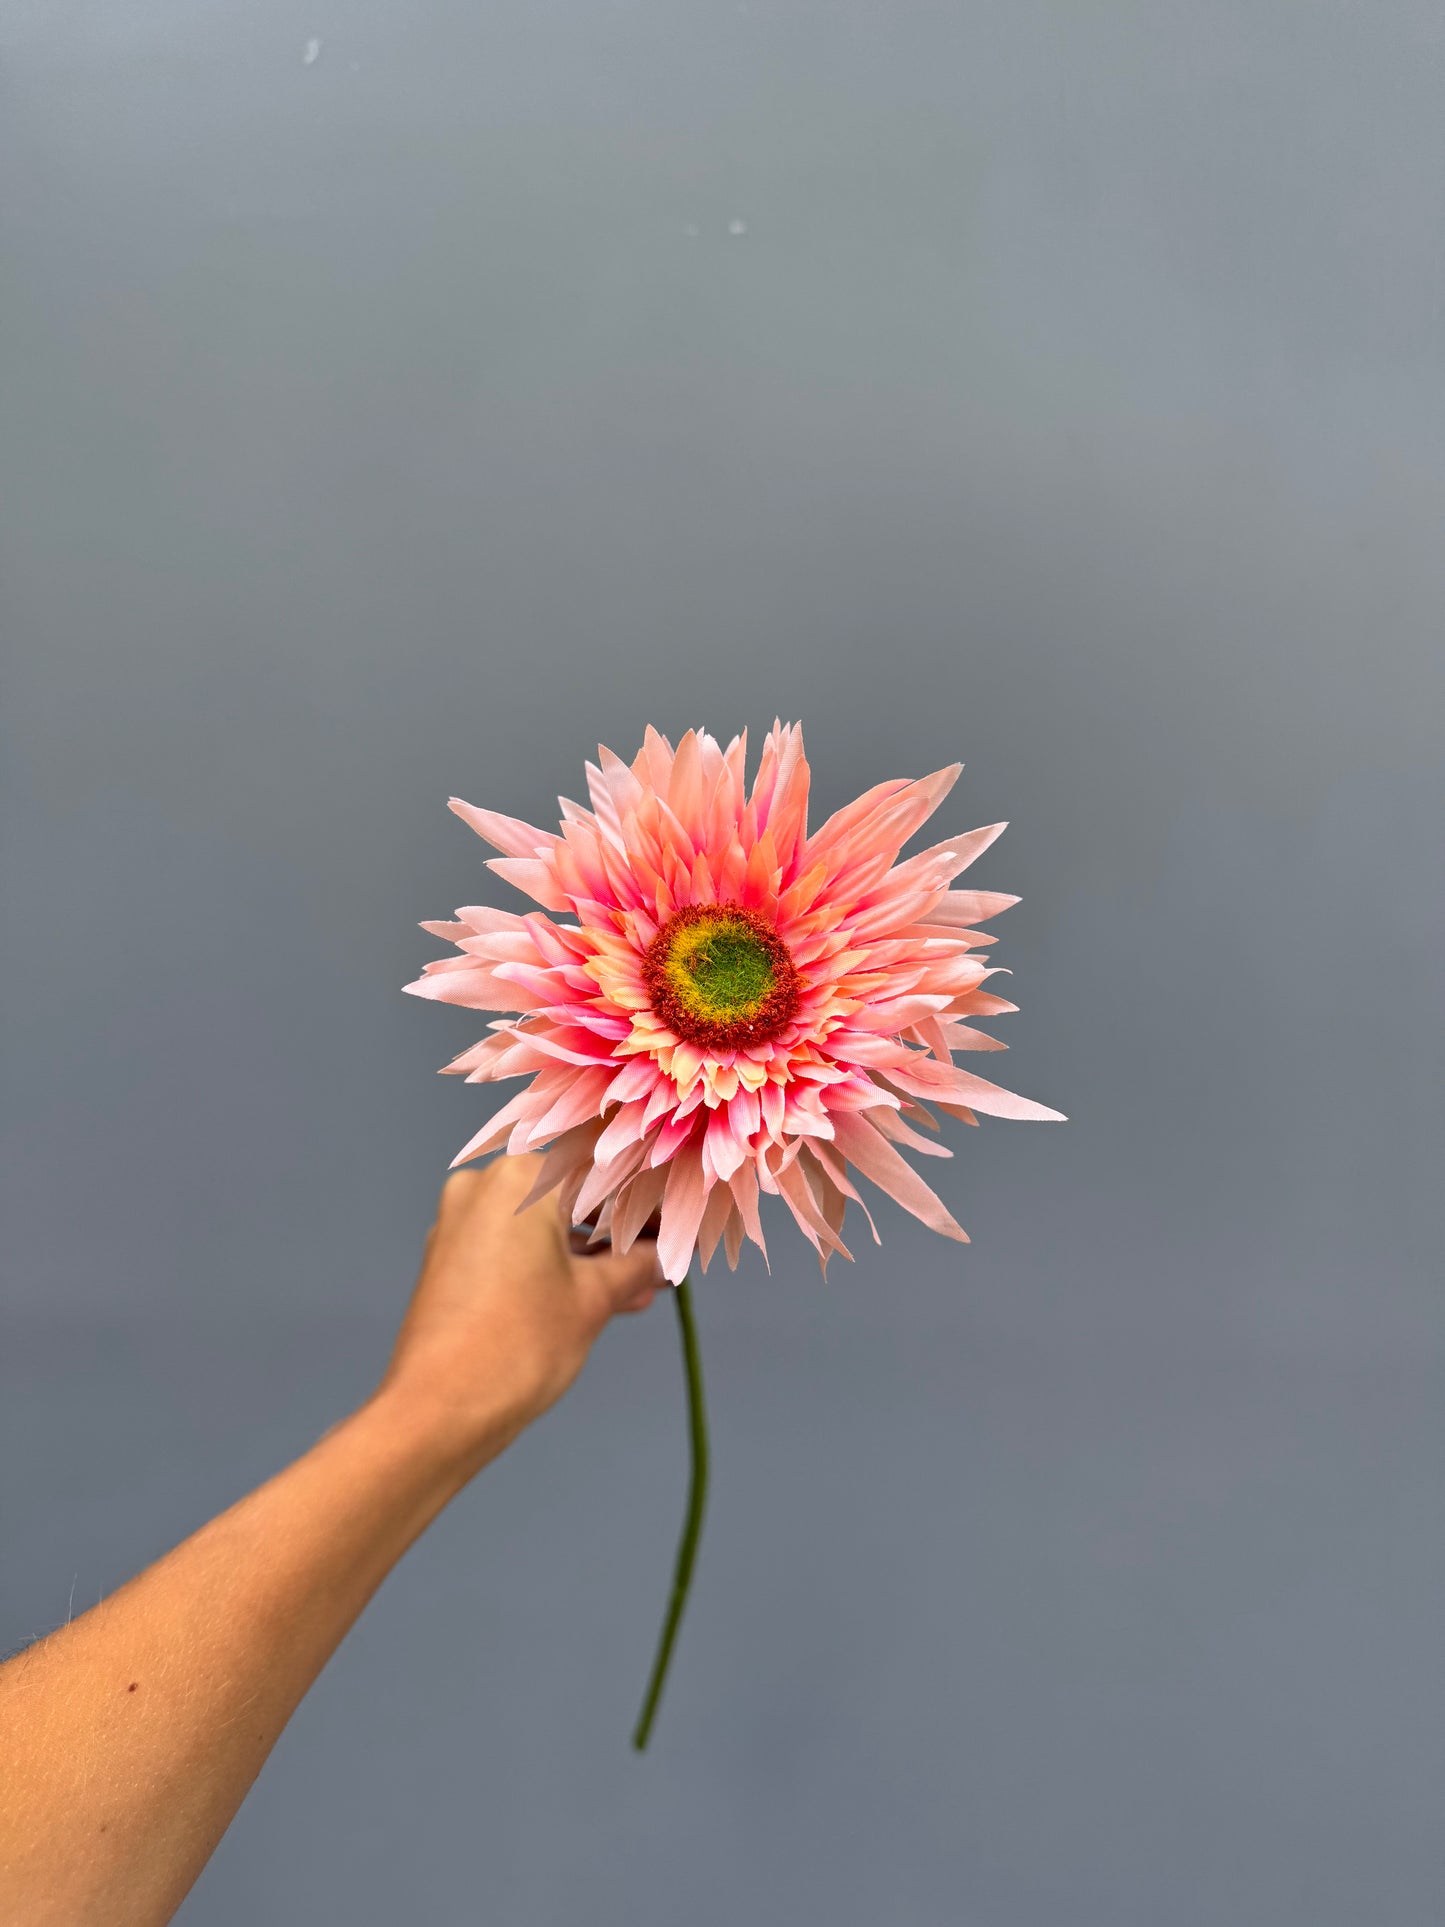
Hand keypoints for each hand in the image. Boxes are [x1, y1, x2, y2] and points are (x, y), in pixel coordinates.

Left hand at [371, 1154, 665, 1470]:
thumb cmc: (515, 1347)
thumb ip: (636, 1266)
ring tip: (642, 1286)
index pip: (604, 1180)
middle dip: (623, 1233)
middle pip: (573, 1200)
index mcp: (520, 1179)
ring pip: (546, 1227)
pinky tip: (602, 1295)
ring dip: (594, 1256)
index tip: (682, 1227)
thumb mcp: (593, 1300)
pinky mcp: (454, 1259)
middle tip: (667, 1256)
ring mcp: (463, 1222)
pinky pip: (520, 1249)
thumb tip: (663, 1256)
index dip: (651, 1206)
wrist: (438, 1413)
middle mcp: (486, 1187)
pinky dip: (558, 1267)